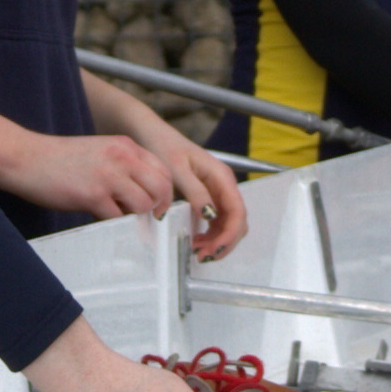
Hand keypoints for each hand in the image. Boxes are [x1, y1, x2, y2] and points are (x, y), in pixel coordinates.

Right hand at [5, 131, 180, 223]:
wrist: (27, 158)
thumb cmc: (60, 159)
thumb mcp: (101, 151)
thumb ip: (124, 166)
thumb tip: (143, 193)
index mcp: (126, 146)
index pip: (163, 170)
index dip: (165, 192)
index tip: (156, 206)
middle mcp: (122, 157)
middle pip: (162, 187)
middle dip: (158, 208)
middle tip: (146, 218)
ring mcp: (108, 175)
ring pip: (144, 204)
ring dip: (135, 217)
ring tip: (118, 216)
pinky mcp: (93, 195)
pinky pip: (118, 218)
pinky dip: (113, 224)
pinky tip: (100, 218)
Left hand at [156, 137, 250, 259]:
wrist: (152, 136)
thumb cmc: (164, 147)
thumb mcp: (178, 171)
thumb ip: (196, 192)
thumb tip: (210, 215)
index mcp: (221, 176)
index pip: (238, 211)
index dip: (230, 234)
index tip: (213, 249)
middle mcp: (224, 185)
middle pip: (237, 221)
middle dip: (224, 242)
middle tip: (202, 255)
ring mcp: (217, 192)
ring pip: (229, 224)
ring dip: (218, 241)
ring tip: (197, 251)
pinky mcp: (208, 197)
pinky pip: (217, 221)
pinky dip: (211, 235)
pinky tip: (197, 241)